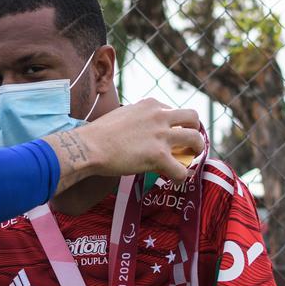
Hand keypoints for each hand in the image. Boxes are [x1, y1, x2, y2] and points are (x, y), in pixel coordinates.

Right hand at [43, 99, 202, 193]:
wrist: (87, 147)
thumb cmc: (97, 134)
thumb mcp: (121, 115)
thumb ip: (136, 119)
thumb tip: (140, 131)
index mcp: (149, 104)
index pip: (172, 109)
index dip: (173, 123)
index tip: (169, 133)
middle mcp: (159, 116)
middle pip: (192, 117)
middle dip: (194, 129)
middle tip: (189, 142)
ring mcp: (161, 136)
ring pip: (195, 139)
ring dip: (197, 150)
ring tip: (190, 160)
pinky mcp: (159, 156)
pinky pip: (181, 169)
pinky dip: (182, 176)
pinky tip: (176, 180)